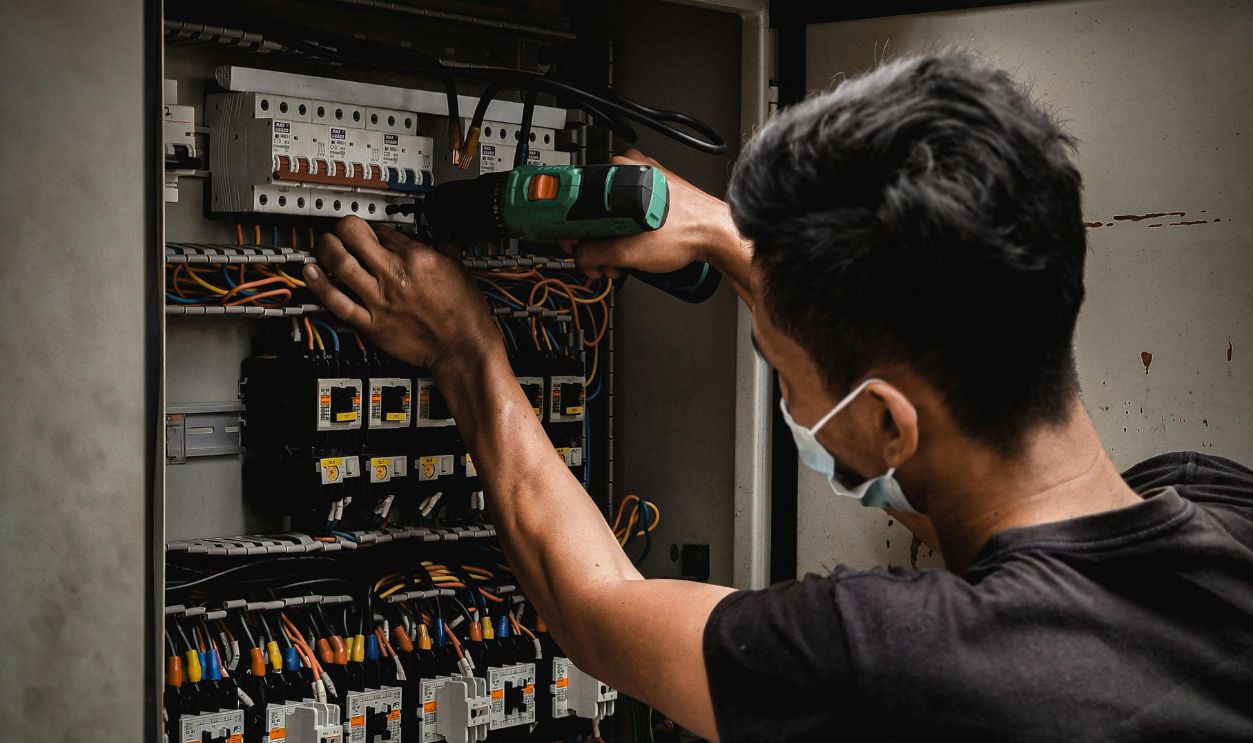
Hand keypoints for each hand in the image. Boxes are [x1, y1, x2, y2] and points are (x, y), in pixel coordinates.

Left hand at [302, 216, 502, 371]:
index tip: (372, 233)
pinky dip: (319, 286)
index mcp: (418, 258)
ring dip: (326, 248)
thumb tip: (435, 244)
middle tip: (340, 230)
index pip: (383, 230)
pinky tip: (310, 273)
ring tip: (323, 245)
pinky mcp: (372, 324)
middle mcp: (394, 275)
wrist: (463, 348)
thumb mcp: (459, 270)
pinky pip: (338, 302)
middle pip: (354, 236)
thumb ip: (443, 252)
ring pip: (340, 264)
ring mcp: (380, 300)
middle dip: (343, 228)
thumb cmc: (465, 314)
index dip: (374, 228)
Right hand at [563, 149, 737, 279]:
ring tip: (619, 263)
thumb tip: (579, 256)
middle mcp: (631, 168)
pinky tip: (631, 251)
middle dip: (594, 244)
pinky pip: (630, 212)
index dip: (573, 232)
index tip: (576, 249)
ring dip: (610, 242)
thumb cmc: (686, 232)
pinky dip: (626, 232)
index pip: (577, 200)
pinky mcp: (657, 190)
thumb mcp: (629, 250)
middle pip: (595, 209)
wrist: (717, 235)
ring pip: (612, 213)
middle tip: (600, 264)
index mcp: (618, 172)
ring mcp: (646, 178)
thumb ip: (594, 254)